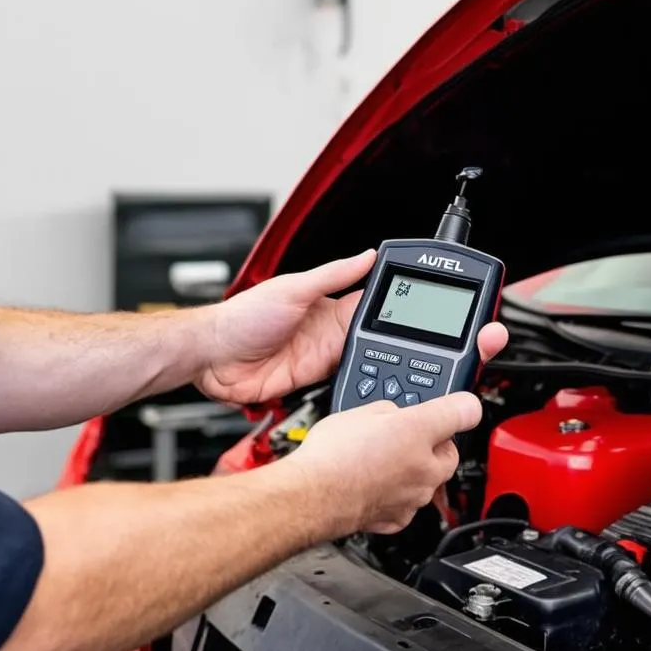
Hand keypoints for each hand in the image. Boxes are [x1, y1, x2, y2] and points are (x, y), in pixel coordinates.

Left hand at [196, 251, 508, 405]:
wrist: (213, 357)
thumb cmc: (243, 315)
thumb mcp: (293, 287)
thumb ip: (333, 274)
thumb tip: (367, 255)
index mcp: (330, 306)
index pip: (375, 302)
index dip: (402, 304)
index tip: (432, 306)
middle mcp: (331, 333)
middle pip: (379, 338)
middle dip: (405, 342)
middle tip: (438, 347)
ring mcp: (323, 360)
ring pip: (367, 364)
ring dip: (384, 368)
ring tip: (417, 374)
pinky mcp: (313, 384)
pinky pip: (345, 387)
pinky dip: (361, 391)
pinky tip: (379, 395)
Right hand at [289, 391, 483, 534]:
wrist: (311, 494)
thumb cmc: (333, 454)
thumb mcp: (361, 409)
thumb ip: (391, 408)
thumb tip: (398, 414)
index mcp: (419, 431)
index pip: (464, 413)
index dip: (460, 407)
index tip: (459, 406)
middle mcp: (425, 467)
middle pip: (447, 452)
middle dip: (433, 444)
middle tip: (407, 435)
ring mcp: (413, 497)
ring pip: (429, 480)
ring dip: (414, 470)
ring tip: (382, 460)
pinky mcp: (397, 519)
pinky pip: (408, 503)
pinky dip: (398, 494)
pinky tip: (376, 483)